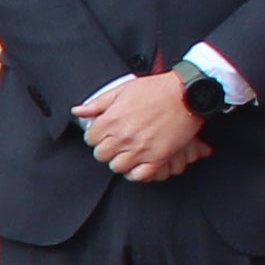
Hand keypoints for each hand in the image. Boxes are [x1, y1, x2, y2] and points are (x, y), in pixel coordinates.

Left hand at [73, 70, 211, 182]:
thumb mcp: (123, 89)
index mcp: (112, 119)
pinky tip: (138, 162)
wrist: (187, 93)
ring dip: (120, 160)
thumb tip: (77, 112)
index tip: (105, 132)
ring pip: (117, 167)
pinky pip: (138, 175)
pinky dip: (136, 172)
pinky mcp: (157, 158)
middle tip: (116, 142)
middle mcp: (124, 137)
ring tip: (128, 151)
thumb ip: (98, 104)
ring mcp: (140, 149)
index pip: (90, 139)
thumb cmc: (156, 89)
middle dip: (106, 148)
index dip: (96, 135)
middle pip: (101, 155)